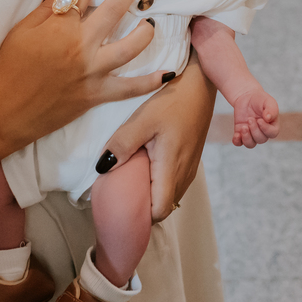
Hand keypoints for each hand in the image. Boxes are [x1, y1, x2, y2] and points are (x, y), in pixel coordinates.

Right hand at [0, 0, 164, 152]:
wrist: (5, 112)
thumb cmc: (9, 69)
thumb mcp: (21, 30)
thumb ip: (47, 8)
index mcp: (60, 26)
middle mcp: (81, 45)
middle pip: (114, 10)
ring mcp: (92, 70)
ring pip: (130, 46)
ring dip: (145, 31)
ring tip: (150, 21)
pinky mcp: (97, 94)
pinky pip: (130, 88)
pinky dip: (150, 82)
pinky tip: (167, 73)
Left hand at [99, 55, 216, 221]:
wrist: (200, 86)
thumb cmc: (172, 101)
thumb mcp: (142, 119)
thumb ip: (121, 144)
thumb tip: (101, 169)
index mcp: (171, 168)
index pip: (160, 210)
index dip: (141, 216)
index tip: (123, 208)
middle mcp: (184, 173)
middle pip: (165, 207)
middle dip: (144, 207)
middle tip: (122, 194)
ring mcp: (190, 168)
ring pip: (171, 195)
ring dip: (152, 195)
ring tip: (132, 181)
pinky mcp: (191, 160)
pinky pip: (175, 183)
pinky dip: (160, 184)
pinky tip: (146, 168)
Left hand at [230, 88, 278, 147]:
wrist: (247, 96)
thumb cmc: (260, 99)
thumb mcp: (268, 101)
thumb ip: (271, 109)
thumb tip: (268, 118)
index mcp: (272, 125)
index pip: (272, 133)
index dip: (266, 129)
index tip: (259, 120)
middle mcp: (262, 132)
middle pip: (261, 139)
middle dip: (254, 130)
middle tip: (250, 119)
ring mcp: (251, 133)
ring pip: (250, 144)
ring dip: (246, 138)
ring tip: (243, 127)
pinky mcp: (240, 132)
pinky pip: (238, 143)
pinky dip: (237, 141)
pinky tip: (236, 134)